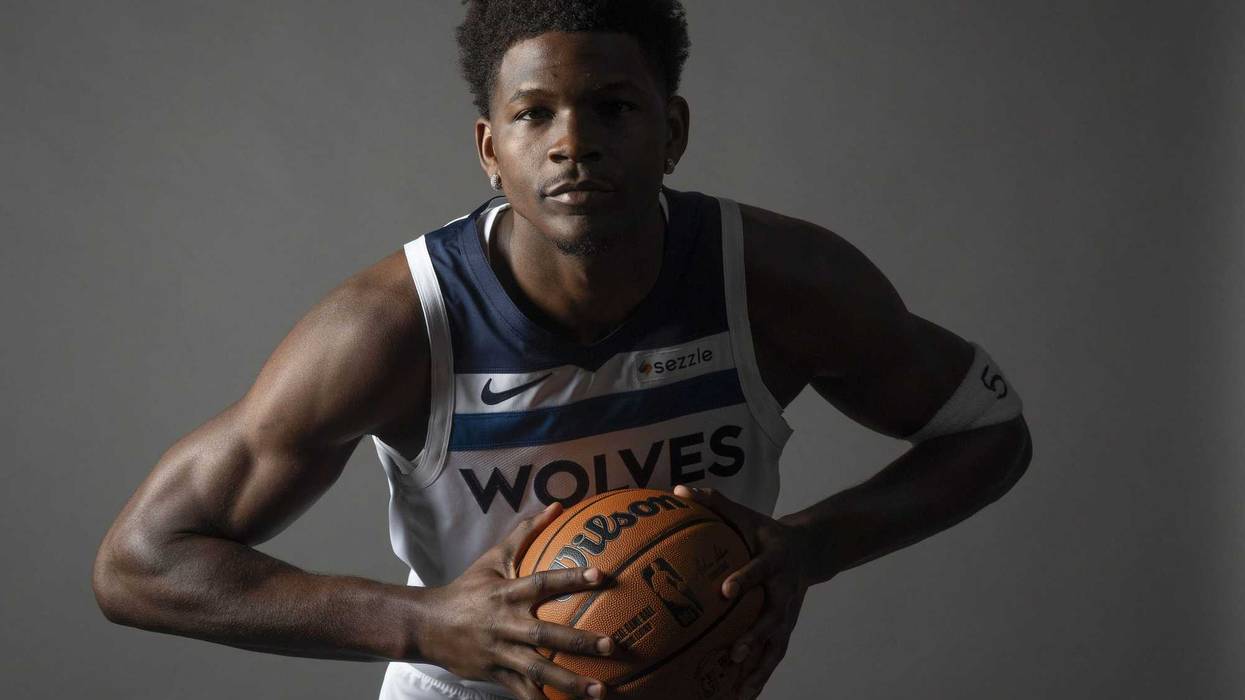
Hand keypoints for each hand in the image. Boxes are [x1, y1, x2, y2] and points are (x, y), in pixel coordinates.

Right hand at [417, 501, 613, 699]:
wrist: (426, 626)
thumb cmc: (467, 589)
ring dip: (570, 683)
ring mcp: (500, 653)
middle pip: (545, 635)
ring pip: (538, 671)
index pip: (542, 583)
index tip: (601, 575)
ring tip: (601, 691)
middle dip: (579, 642)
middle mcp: (505, 624)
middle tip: (612, 645)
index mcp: (506, 594)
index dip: (570, 578)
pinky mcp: (495, 674)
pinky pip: (522, 692)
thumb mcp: (493, 558)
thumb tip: (557, 506)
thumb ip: (526, 533)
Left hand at [672, 485, 810, 699]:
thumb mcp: (746, 515)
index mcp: (775, 561)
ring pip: (775, 646)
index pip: (760, 570)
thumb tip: (679, 489)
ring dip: (759, 669)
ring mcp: (787, 616)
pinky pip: (772, 659)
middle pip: (774, 617)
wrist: (809, 552)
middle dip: (756, 636)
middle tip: (735, 651)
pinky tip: (740, 698)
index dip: (746, 579)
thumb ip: (715, 502)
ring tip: (739, 691)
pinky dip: (758, 680)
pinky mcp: (785, 632)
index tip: (725, 590)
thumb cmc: (766, 532)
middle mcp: (785, 593)